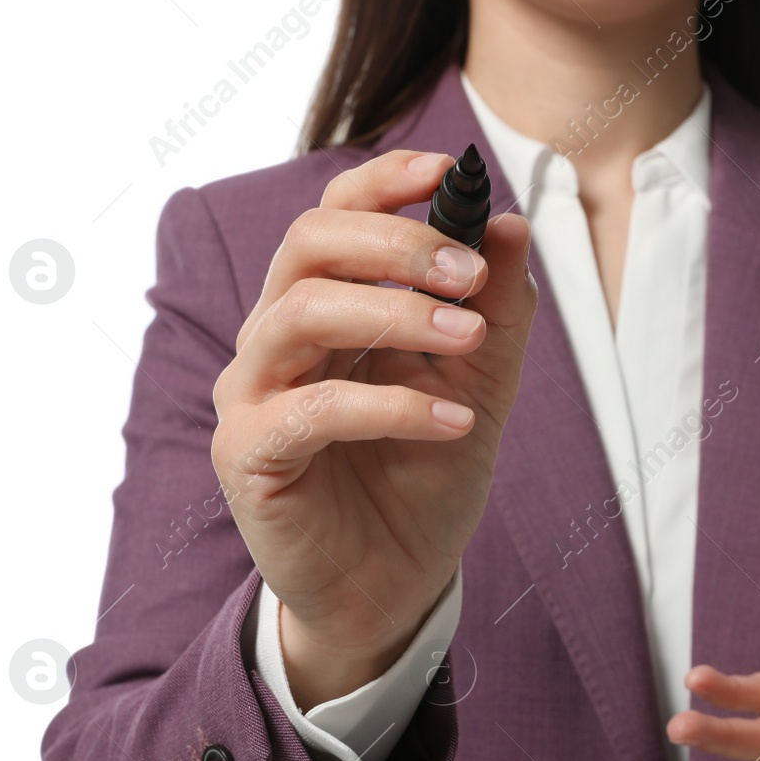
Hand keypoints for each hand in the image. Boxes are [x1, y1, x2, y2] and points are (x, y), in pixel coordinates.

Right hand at [211, 149, 537, 707]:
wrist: (392, 588)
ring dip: (395, 312)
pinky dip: (390, 403)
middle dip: (397, 244)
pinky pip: (311, 408)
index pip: (334, 216)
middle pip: (309, 244)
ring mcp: (253, 395)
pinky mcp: (249, 455)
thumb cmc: (422, 482)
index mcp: (325, 308)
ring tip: (468, 336)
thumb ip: (496, 312)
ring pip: (301, 312)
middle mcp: (277, 339)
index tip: (452, 172)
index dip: (384, 183)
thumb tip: (510, 226)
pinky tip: (453, 420)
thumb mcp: (480, 387)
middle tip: (471, 272)